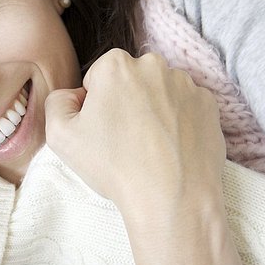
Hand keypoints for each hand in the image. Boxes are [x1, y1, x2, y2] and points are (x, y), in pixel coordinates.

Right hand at [45, 49, 249, 264]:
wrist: (173, 199)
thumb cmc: (115, 166)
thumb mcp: (60, 136)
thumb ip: (56, 102)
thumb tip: (73, 96)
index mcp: (116, 65)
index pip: (97, 77)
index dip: (94, 105)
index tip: (101, 130)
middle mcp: (155, 65)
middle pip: (130, 80)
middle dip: (125, 102)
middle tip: (124, 140)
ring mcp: (186, 84)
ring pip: (160, 92)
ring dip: (153, 111)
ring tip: (150, 148)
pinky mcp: (209, 104)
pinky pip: (185, 107)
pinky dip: (178, 122)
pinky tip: (171, 148)